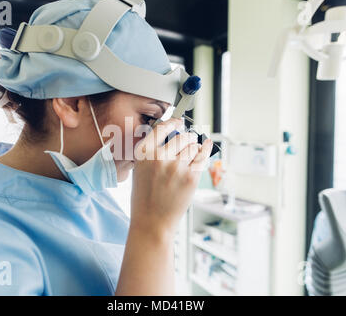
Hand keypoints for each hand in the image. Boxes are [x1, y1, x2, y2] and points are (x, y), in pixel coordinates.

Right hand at [130, 118, 212, 237]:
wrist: (152, 222)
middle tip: (188, 140)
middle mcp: (159, 157)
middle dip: (187, 137)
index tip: (179, 122)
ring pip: (193, 146)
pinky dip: (205, 149)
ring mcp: (176, 167)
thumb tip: (170, 134)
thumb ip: (151, 151)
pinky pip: (202, 156)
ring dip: (194, 146)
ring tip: (190, 153)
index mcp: (143, 153)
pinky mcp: (190, 177)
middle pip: (181, 135)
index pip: (162, 128)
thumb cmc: (144, 198)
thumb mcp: (139, 170)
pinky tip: (206, 146)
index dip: (173, 122)